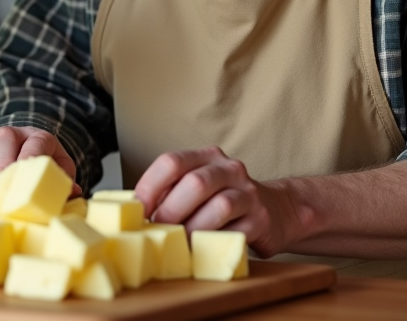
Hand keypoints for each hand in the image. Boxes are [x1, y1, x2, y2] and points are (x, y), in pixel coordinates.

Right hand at [0, 126, 81, 196]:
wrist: (25, 151)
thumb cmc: (44, 162)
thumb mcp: (60, 168)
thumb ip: (65, 179)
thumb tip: (73, 193)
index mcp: (38, 136)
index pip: (34, 142)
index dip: (29, 156)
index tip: (25, 170)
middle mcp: (12, 134)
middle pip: (4, 138)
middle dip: (3, 161)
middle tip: (4, 183)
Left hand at [134, 146, 298, 257]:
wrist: (276, 210)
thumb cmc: (223, 200)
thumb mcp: (197, 188)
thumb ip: (171, 193)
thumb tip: (130, 211)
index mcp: (206, 156)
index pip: (172, 161)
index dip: (150, 185)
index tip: (137, 209)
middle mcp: (229, 169)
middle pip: (195, 183)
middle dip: (171, 210)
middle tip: (157, 230)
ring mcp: (248, 193)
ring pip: (218, 207)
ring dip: (193, 229)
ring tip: (179, 244)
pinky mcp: (261, 219)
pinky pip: (235, 232)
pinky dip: (214, 243)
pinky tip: (201, 250)